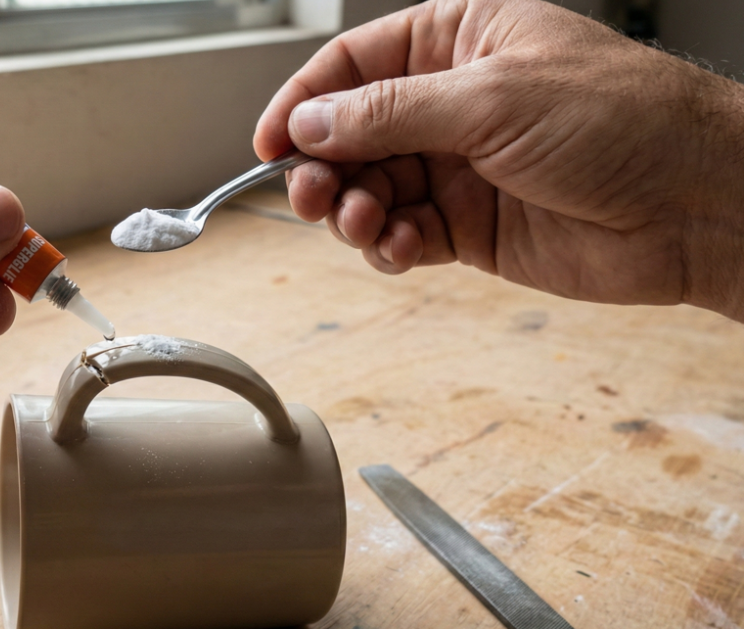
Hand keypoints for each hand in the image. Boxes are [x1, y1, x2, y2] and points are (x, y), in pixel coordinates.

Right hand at [255, 0, 743, 319]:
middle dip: (322, 167)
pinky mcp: (471, 228)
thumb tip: (311, 122)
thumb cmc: (625, 121)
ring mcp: (460, 168)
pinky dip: (389, 248)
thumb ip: (390, 113)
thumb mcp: (492, 99)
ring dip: (352, 211)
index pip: (354, 65)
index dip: (303, 102)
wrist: (697, 205)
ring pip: (370, 190)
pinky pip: (404, 237)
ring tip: (362, 224)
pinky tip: (401, 249)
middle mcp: (452, 105)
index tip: (268, 141)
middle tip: (311, 194)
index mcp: (458, 43)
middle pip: (350, 134)